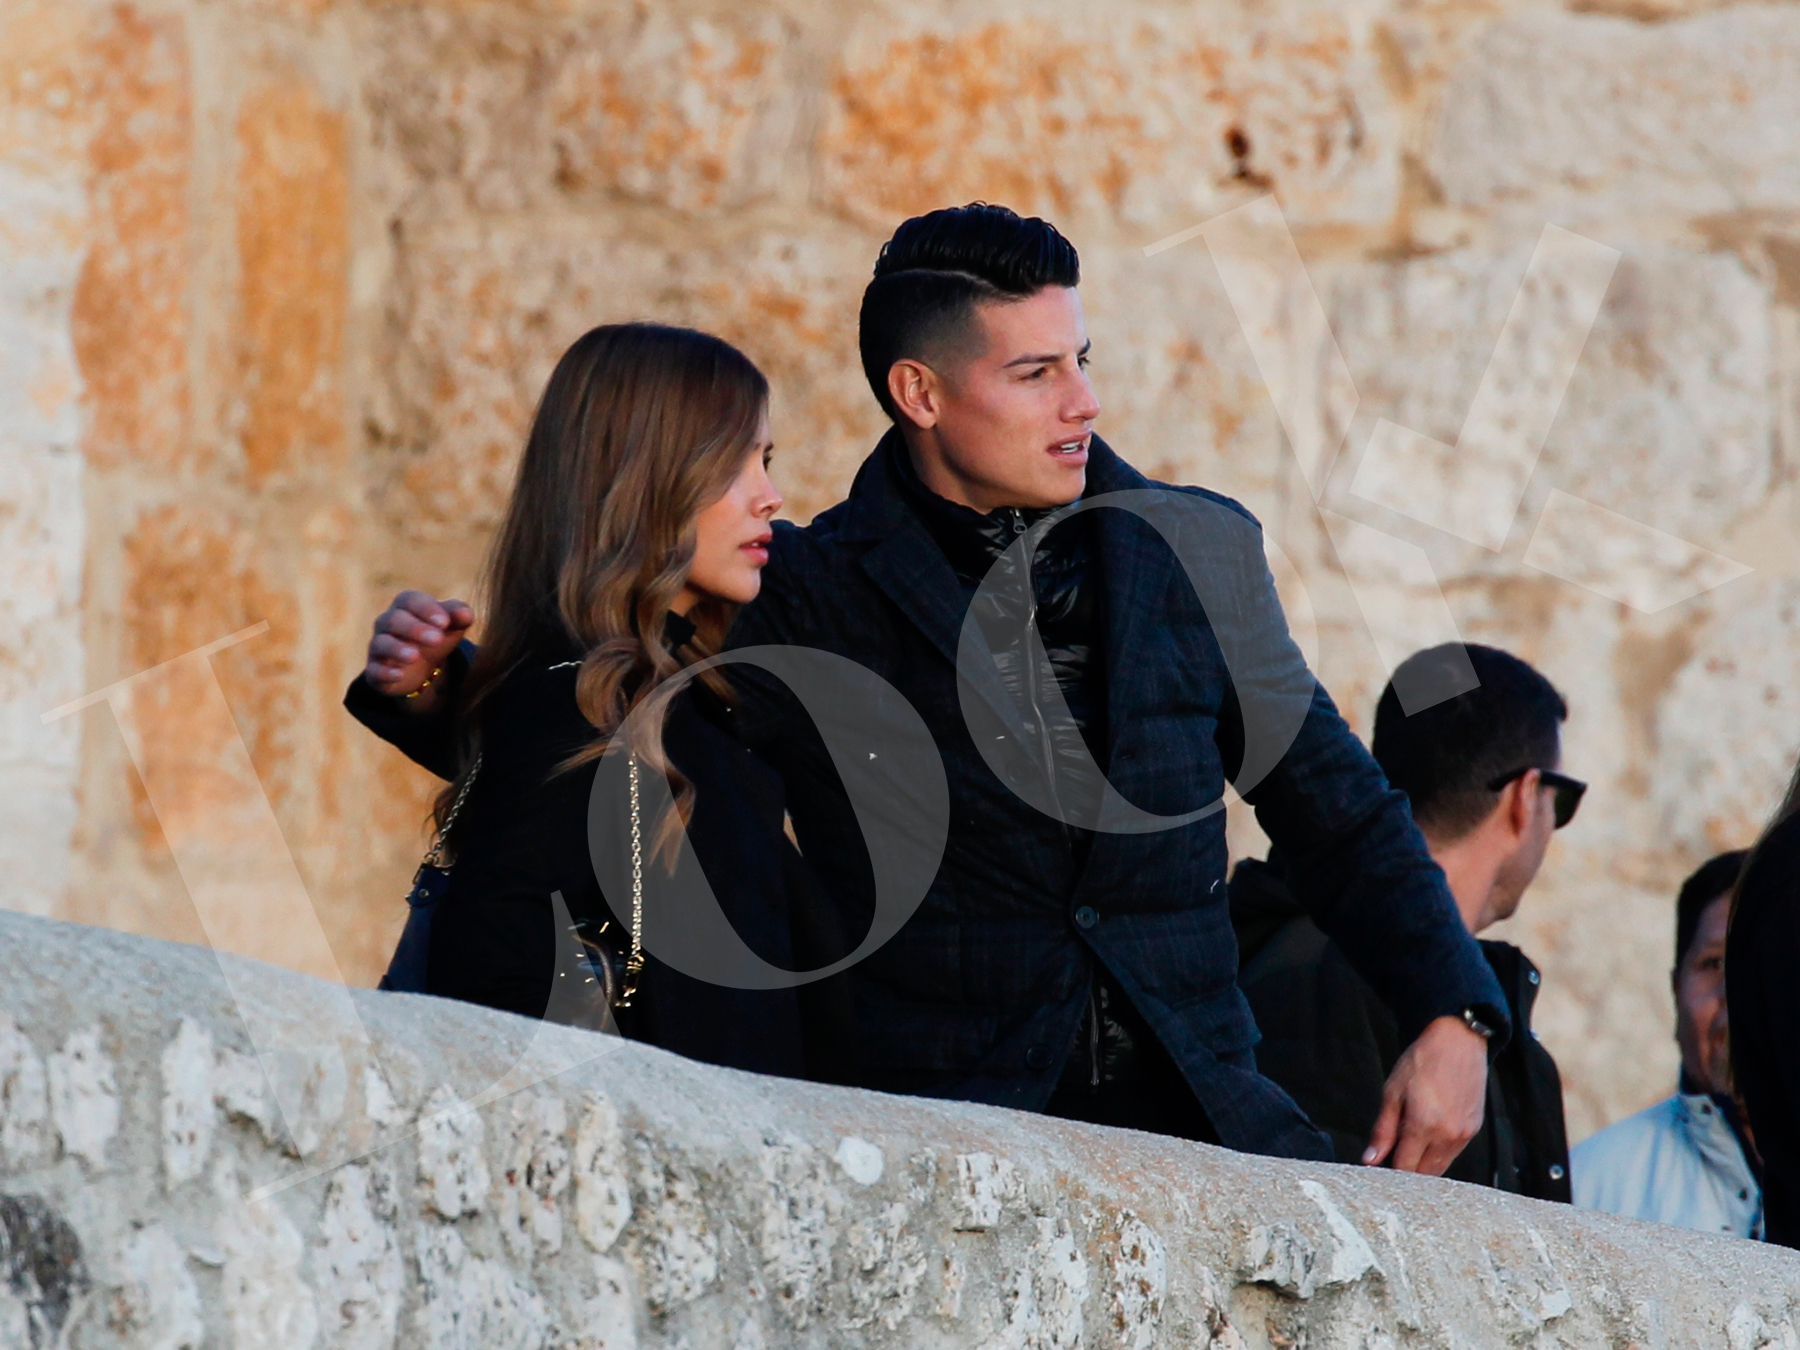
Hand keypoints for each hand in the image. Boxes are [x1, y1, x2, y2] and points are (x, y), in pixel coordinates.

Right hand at [364, 591, 473, 707]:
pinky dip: (385, 672)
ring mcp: (378, 646)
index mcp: (406, 605)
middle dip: (415, 629)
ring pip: (381, 643)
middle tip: (437, 639)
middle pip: (395, 620)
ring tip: (415, 656)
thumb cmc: (437, 635)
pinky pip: (374, 669)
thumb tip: (466, 614)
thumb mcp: (451, 625)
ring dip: (397, 649)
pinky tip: (399, 675)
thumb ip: (459, 615)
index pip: (411, 600)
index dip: (427, 609)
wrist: (423, 666)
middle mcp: (387, 622)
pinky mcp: (375, 670)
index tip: (444, 622)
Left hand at [1362, 1014, 1487, 1174]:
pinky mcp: (1473, 1130)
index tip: (1379, 1169)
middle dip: (1407, 1172)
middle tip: (1392, 1157)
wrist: (1457, 1042)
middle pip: (1425, 1174)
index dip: (1390, 1172)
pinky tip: (1427, 1137)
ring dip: (1424, 1164)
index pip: (1405, 1169)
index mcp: (1424, 1126)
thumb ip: (1382, 1130)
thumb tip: (1370, 1159)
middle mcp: (1447, 1136)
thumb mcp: (1392, 1092)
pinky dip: (1439, 1153)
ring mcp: (1464, 1135)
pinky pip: (1453, 1153)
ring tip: (1409, 1144)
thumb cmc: (1422, 1062)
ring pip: (1441, 1167)